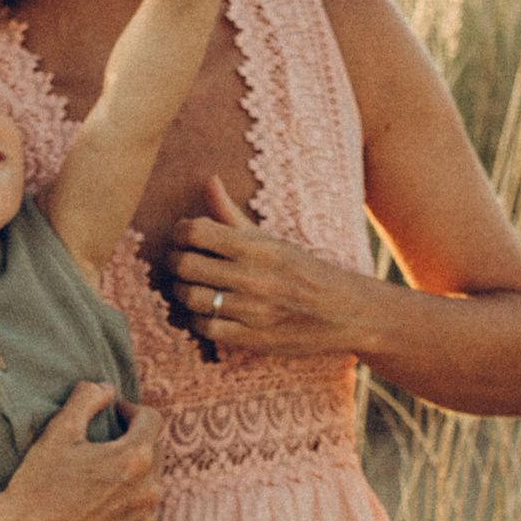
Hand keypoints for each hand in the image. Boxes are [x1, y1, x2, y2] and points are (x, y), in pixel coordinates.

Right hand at [0, 381, 163, 520]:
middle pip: (155, 451)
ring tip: (106, 470)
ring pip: (150, 483)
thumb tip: (107, 388)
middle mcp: (148, 490)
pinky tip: (103, 500)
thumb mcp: (60, 430)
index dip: (132, 411)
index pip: (152, 420)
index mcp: (136, 457)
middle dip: (137, 440)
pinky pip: (140, 512)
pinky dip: (129, 502)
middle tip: (109, 439)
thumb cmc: (40, 481)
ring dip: (136, 472)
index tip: (116, 413)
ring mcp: (142, 519)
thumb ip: (87, 399)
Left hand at [167, 172, 386, 359]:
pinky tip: (204, 312)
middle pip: (186, 265)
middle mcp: (255, 278)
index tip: (183, 235)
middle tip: (178, 261)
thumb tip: (209, 181)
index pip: (197, 231)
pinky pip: (206, 328)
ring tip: (188, 286)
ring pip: (191, 298)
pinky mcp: (254, 339)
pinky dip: (196, 320)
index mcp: (259, 248)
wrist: (347, 312)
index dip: (180, 231)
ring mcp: (253, 311)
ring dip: (181, 291)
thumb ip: (233, 215)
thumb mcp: (272, 240)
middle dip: (174, 261)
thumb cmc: (305, 271)